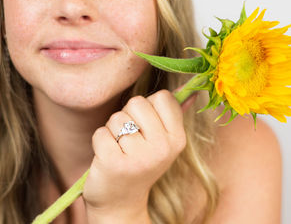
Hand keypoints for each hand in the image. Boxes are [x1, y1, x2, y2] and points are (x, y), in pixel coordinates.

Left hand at [83, 89, 195, 222]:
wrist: (121, 202)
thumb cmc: (141, 162)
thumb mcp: (164, 141)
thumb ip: (173, 113)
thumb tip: (190, 88)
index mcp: (177, 139)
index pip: (162, 97)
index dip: (149, 107)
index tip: (147, 125)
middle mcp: (162, 148)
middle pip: (137, 102)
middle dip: (128, 116)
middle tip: (131, 139)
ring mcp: (139, 157)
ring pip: (116, 118)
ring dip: (113, 131)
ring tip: (120, 150)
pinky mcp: (113, 163)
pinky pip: (100, 132)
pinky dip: (100, 141)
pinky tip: (108, 157)